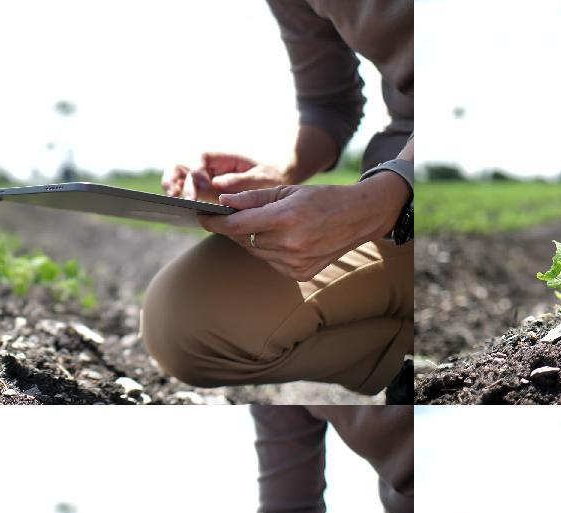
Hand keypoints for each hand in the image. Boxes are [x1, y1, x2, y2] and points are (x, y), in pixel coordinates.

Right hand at [162, 152, 289, 202]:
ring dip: (171, 184)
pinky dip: (179, 196)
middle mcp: (210, 165)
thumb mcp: (261, 177)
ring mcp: (205, 177)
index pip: (201, 157)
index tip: (203, 183)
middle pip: (183, 163)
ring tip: (171, 199)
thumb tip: (216, 185)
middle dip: (176, 176)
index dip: (198, 169)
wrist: (277, 182)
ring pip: (180, 176)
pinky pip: (186, 190)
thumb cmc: (271, 176)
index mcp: (223, 157)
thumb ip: (240, 180)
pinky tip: (178, 207)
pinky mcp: (204, 191)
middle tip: (175, 193)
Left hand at [196, 172, 407, 281]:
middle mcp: (290, 244)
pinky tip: (284, 239)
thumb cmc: (322, 198)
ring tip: (266, 224)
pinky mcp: (300, 274)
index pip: (237, 225)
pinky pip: (271, 262)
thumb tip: (223, 202)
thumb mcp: (288, 190)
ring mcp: (296, 263)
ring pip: (256, 252)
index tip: (201, 216)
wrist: (359, 218)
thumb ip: (253, 198)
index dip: (215, 221)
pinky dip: (270, 251)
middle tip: (231, 216)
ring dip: (252, 239)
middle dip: (235, 228)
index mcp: (286, 217)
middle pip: (244, 239)